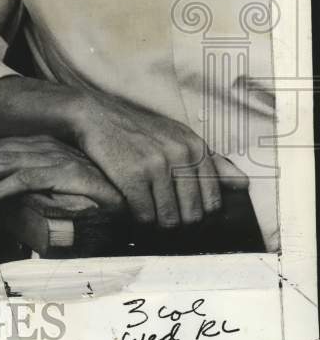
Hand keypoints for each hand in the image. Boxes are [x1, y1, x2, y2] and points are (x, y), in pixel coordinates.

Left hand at [0, 135, 124, 211]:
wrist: (131, 203)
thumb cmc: (93, 201)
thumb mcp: (56, 191)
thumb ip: (34, 189)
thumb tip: (1, 200)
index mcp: (43, 147)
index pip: (0, 147)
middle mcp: (47, 147)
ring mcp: (57, 157)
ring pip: (6, 161)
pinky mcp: (66, 172)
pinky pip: (25, 178)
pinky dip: (0, 190)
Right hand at [72, 90, 248, 228]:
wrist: (95, 114)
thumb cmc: (138, 129)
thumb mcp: (178, 136)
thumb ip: (210, 160)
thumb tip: (243, 184)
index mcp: (195, 146)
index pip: (212, 201)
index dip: (198, 214)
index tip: (182, 214)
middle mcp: (179, 154)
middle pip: (192, 214)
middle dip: (178, 222)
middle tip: (163, 218)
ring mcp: (155, 164)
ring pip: (168, 219)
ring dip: (157, 224)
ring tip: (148, 215)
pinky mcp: (132, 175)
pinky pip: (144, 215)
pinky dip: (139, 219)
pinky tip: (133, 209)